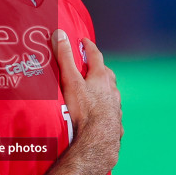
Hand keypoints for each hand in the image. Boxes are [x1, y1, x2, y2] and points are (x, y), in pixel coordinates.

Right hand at [54, 30, 121, 173]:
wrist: (98, 140)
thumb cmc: (84, 110)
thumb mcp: (71, 81)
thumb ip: (65, 58)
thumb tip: (60, 34)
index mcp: (101, 77)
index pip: (96, 56)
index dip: (89, 46)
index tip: (84, 41)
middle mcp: (112, 90)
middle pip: (107, 74)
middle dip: (99, 68)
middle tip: (90, 66)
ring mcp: (115, 106)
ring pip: (111, 92)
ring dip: (104, 88)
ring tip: (95, 90)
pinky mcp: (115, 122)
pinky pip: (112, 111)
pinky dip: (106, 107)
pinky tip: (101, 113)